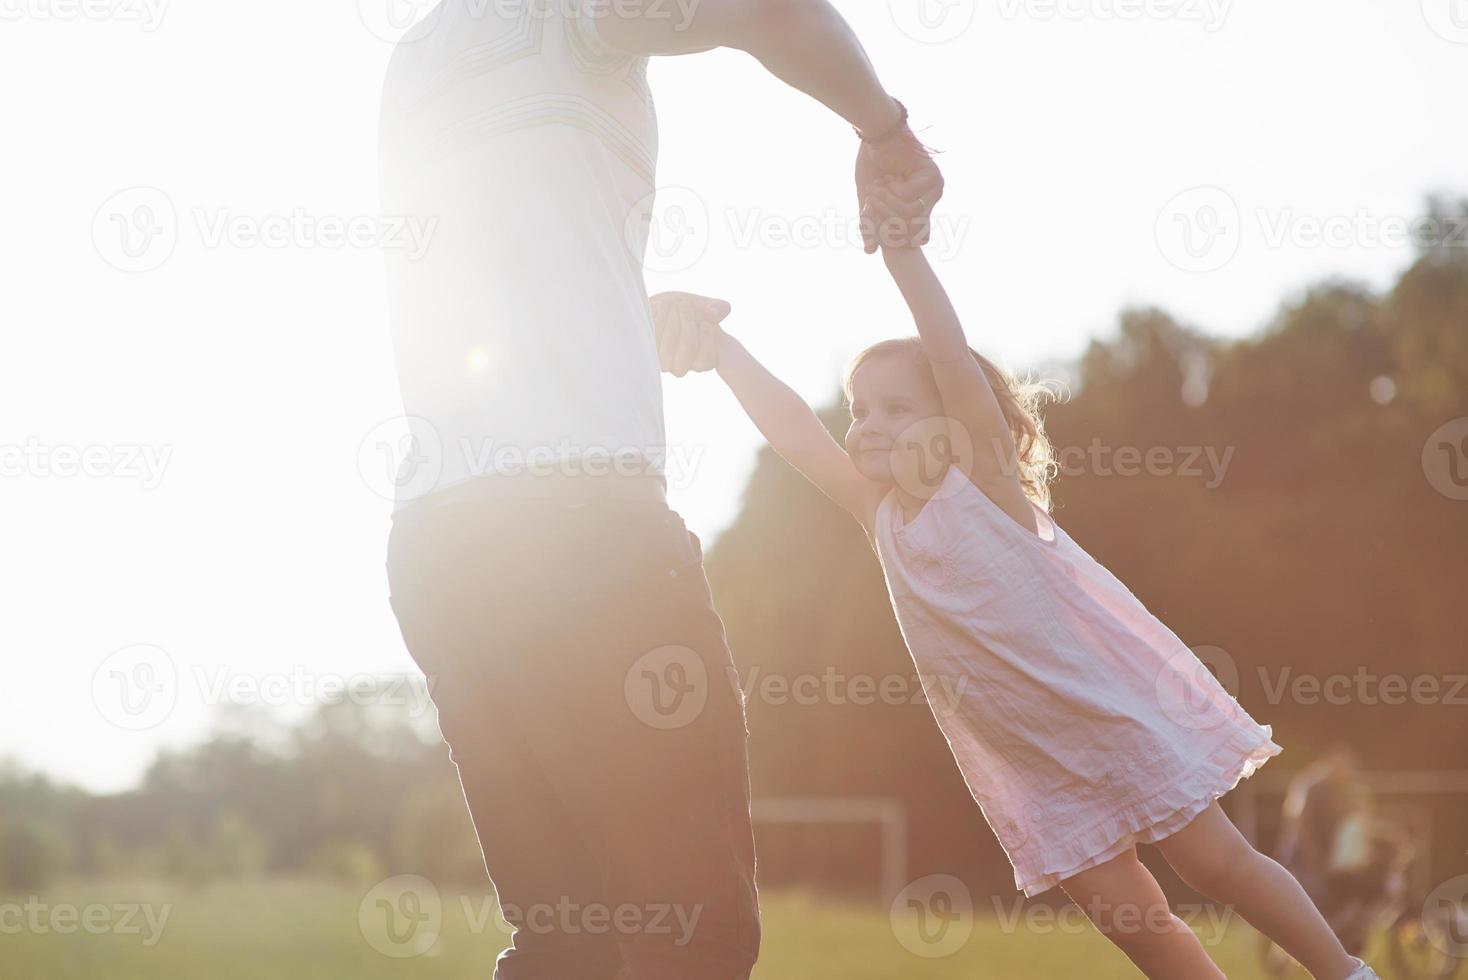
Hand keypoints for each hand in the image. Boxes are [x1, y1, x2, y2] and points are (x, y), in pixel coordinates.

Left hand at [650, 291, 730, 376]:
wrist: (663, 308)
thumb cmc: (690, 310)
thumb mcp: (708, 306)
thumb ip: (719, 308)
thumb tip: (712, 313)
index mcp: (703, 361)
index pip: (707, 359)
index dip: (707, 338)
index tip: (705, 321)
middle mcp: (683, 367)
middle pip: (689, 348)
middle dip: (688, 322)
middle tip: (686, 304)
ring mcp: (665, 363)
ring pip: (669, 347)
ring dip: (673, 320)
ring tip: (674, 303)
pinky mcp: (649, 352)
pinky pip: (654, 339)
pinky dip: (660, 318)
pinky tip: (664, 306)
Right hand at [856, 129, 943, 252]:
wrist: (876, 134)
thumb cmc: (873, 165)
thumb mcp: (870, 201)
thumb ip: (871, 225)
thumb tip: (870, 253)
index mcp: (923, 206)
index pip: (916, 238)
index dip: (891, 235)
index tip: (873, 214)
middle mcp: (934, 198)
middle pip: (911, 228)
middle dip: (885, 217)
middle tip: (871, 199)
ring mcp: (936, 187)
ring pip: (911, 213)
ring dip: (887, 202)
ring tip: (878, 187)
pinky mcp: (932, 175)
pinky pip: (908, 197)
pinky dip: (892, 189)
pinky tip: (889, 175)